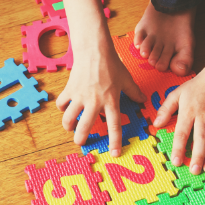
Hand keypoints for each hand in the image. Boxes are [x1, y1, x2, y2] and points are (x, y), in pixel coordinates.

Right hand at [58, 37, 143, 156]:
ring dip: (68, 126)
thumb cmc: (111, 64)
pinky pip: (62, 104)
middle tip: (81, 143)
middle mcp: (94, 102)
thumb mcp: (126, 79)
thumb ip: (134, 92)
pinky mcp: (69, 90)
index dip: (115, 141)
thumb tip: (143, 100)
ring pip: (69, 118)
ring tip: (70, 129)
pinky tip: (65, 108)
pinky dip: (62, 108)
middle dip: (81, 139)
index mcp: (111, 101)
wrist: (94, 50)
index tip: (114, 154)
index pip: (114, 126)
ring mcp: (80, 97)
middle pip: (84, 127)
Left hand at [134, 2, 195, 75]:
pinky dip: (138, 41)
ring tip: (146, 52)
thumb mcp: (188, 43)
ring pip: (145, 49)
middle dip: (154, 59)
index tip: (164, 64)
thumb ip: (186, 59)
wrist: (176, 5)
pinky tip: (139, 43)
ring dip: (145, 51)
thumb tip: (180, 72)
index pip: (164, 65)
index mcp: (168, 55)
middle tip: (154, 60)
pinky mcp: (142, 30)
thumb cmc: (183, 26)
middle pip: (153, 58)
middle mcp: (158, 49)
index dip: (163, 65)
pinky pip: (137, 38)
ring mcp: (149, 40)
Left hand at [153, 23, 204, 172]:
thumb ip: (165, 110)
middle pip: (201, 139)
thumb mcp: (176, 94)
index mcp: (188, 112)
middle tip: (194, 171)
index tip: (176, 162)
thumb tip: (156, 124)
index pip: (182, 133)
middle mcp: (203, 117)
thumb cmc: (195, 88)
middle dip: (197, 156)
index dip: (179, 148)